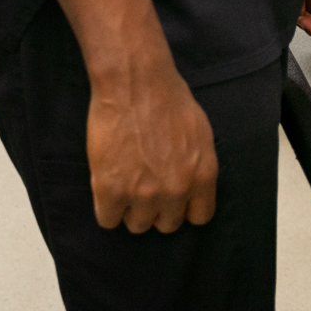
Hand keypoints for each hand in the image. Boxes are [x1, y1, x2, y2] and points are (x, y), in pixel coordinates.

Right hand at [85, 59, 217, 233]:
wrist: (136, 84)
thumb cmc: (169, 100)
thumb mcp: (200, 135)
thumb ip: (197, 167)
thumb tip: (190, 186)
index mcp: (203, 176)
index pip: (200, 217)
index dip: (185, 209)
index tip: (174, 200)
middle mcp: (177, 191)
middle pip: (167, 224)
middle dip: (157, 209)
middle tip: (146, 188)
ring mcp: (143, 195)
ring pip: (137, 226)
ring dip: (131, 210)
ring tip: (126, 184)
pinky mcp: (111, 191)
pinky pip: (108, 220)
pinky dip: (107, 208)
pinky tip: (108, 189)